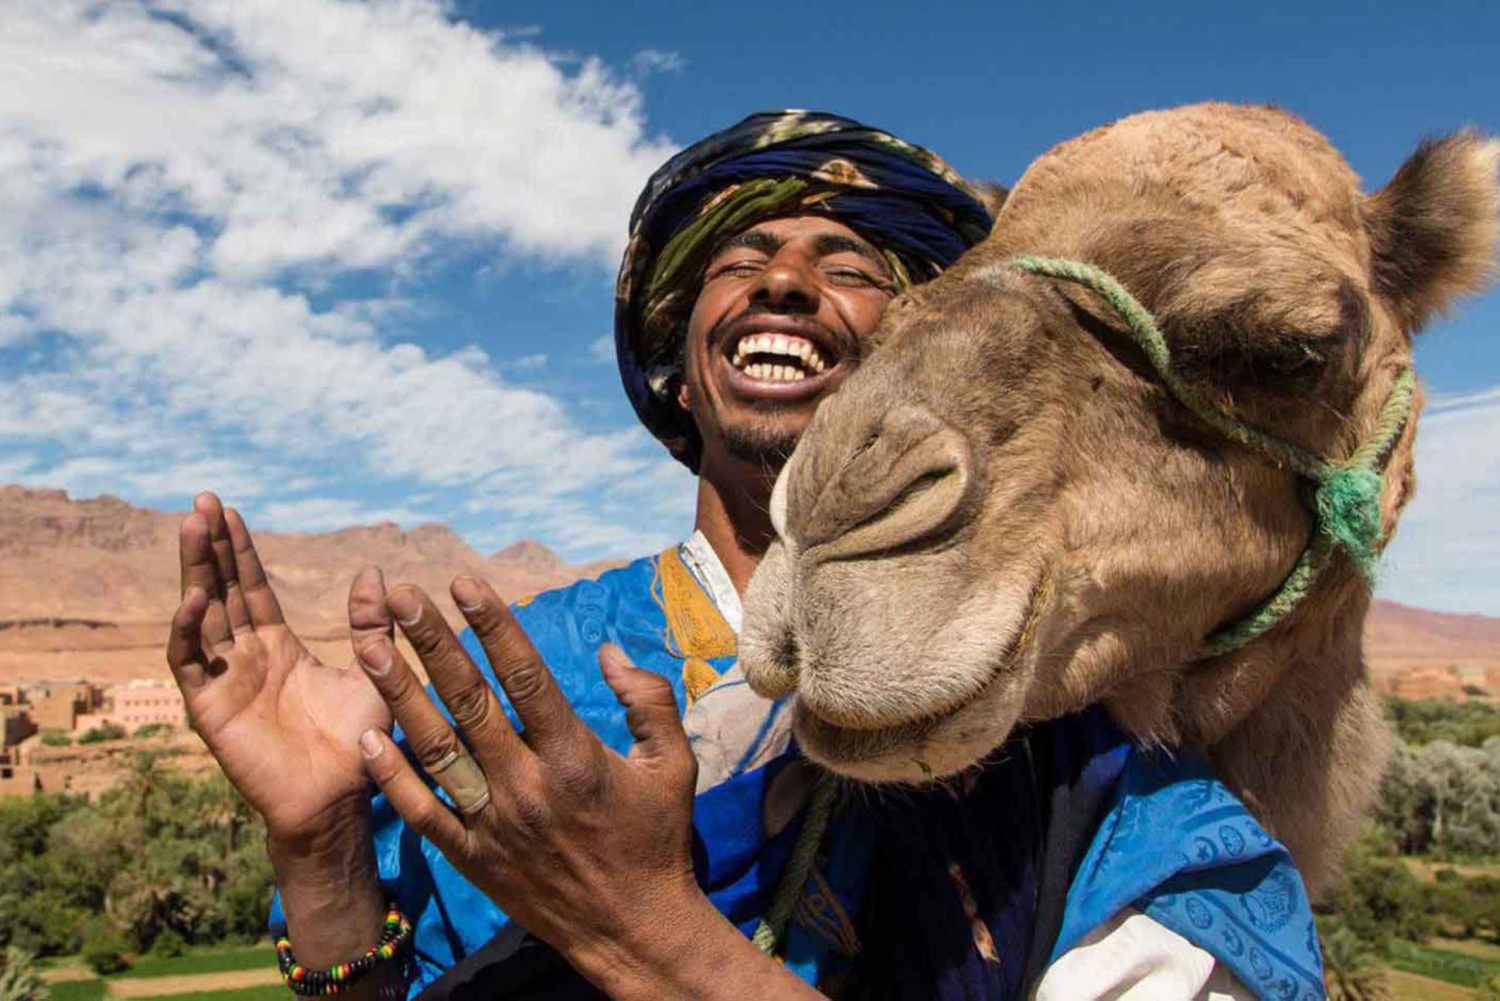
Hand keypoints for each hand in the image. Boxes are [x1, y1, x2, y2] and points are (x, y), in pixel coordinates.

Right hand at [164, 492, 390, 842]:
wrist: (339, 800)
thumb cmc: (357, 743)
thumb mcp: (372, 672)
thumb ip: (370, 626)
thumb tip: (375, 573)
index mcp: (278, 648)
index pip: (252, 588)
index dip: (240, 551)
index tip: (228, 510)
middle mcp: (244, 659)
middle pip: (221, 591)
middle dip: (210, 548)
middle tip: (202, 501)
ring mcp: (223, 682)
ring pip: (200, 616)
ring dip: (194, 572)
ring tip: (192, 527)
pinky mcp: (209, 709)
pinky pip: (191, 663)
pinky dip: (187, 630)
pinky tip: (195, 597)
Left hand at [351, 573, 705, 986]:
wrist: (633, 931)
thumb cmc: (658, 840)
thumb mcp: (674, 765)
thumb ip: (648, 701)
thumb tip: (610, 651)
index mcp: (574, 757)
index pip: (525, 676)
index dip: (493, 625)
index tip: (465, 582)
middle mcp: (525, 786)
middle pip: (469, 701)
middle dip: (432, 643)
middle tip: (400, 597)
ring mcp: (492, 824)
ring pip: (435, 748)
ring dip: (400, 694)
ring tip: (369, 647)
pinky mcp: (471, 857)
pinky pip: (421, 812)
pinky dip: (391, 775)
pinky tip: (366, 736)